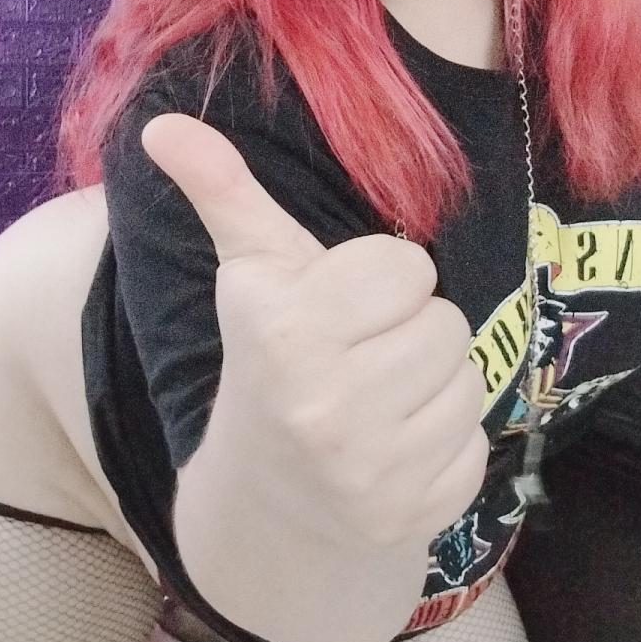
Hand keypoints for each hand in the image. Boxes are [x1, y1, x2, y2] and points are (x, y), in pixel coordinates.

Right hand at [143, 114, 488, 548]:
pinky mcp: (415, 517)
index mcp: (282, 328)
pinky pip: (476, 446)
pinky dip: (445, 444)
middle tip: (363, 354)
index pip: (407, 266)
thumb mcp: (249, 274)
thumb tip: (164, 124)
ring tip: (380, 398)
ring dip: (434, 384)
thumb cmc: (270, 358)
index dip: (381, 280)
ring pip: (469, 380)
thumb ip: (221, 191)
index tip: (342, 307)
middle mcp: (323, 404)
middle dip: (409, 329)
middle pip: (444, 321)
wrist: (265, 509)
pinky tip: (396, 449)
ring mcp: (370, 471)